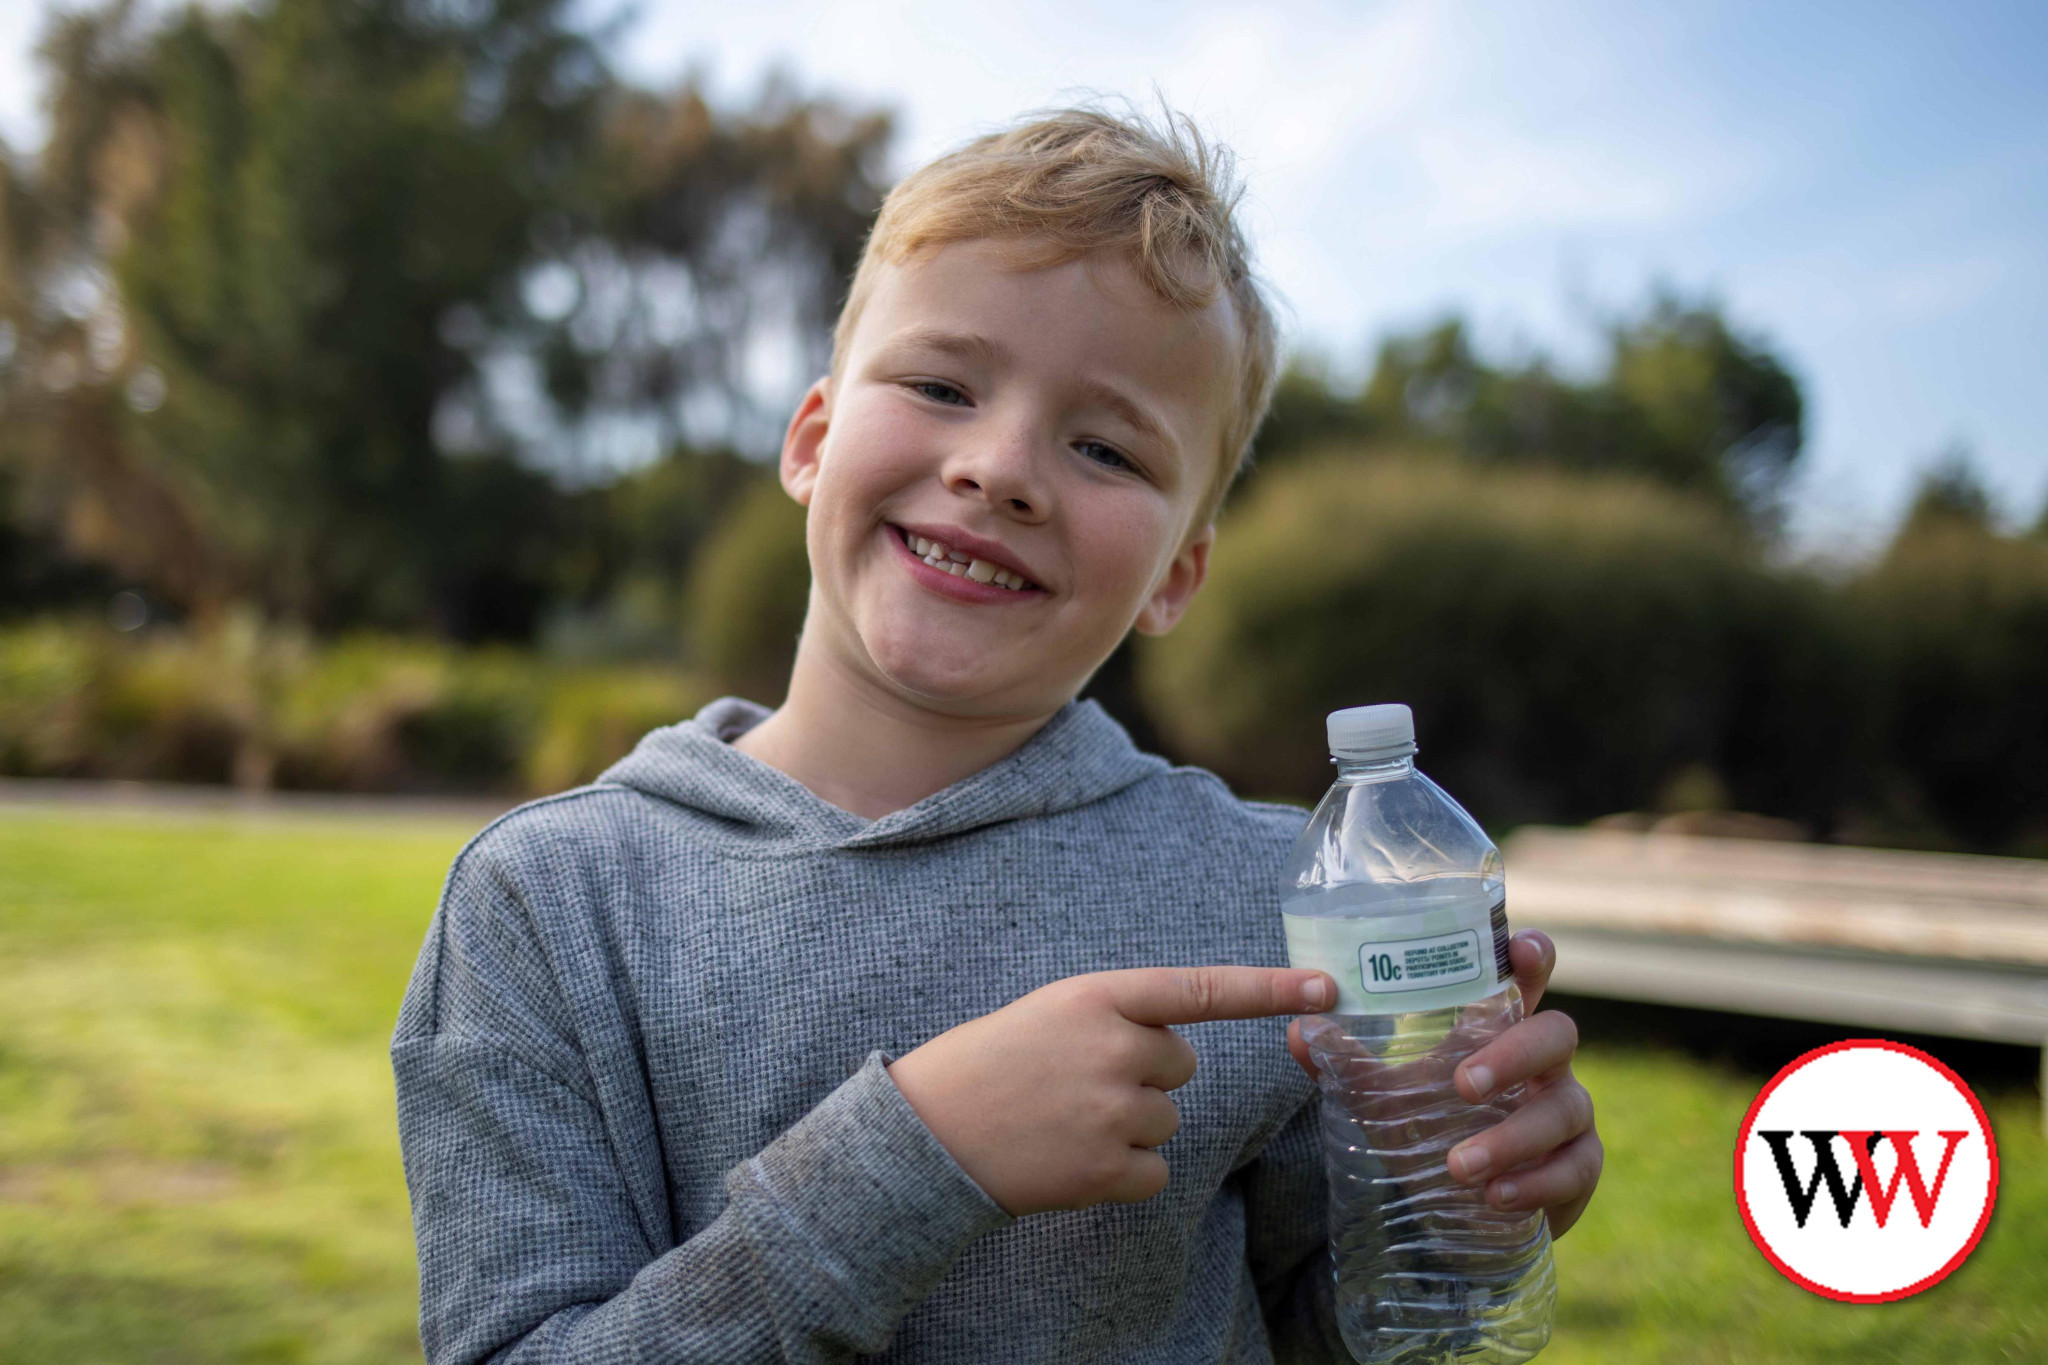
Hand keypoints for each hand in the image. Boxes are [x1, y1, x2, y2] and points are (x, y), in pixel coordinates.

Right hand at [890, 965, 1336, 1215]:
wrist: (925, 1135)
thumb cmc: (984, 1066)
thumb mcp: (1048, 1013)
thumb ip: (1112, 1019)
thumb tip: (1171, 1053)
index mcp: (1097, 996)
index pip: (1199, 989)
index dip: (1269, 989)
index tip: (1328, 987)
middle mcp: (1115, 1047)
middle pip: (1181, 1065)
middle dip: (1143, 1076)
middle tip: (1075, 1084)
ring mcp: (1115, 1111)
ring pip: (1167, 1120)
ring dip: (1129, 1126)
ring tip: (1063, 1122)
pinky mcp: (1111, 1169)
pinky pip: (1155, 1171)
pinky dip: (1123, 1174)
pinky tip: (1072, 1160)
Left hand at [1286, 930, 1602, 1236]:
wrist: (1460, 1214)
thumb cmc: (1429, 1132)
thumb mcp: (1384, 1097)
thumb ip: (1347, 1065)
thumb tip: (1298, 1028)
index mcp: (1500, 1031)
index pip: (1528, 978)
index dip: (1532, 956)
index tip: (1520, 948)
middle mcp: (1545, 1064)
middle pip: (1556, 1034)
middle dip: (1512, 1056)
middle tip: (1462, 1085)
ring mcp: (1569, 1113)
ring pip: (1566, 1108)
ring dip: (1510, 1138)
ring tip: (1458, 1167)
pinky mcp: (1581, 1167)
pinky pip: (1575, 1167)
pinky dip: (1534, 1182)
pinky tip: (1494, 1196)